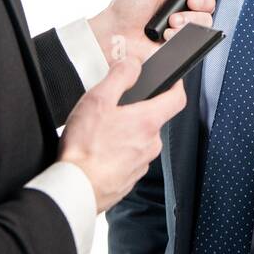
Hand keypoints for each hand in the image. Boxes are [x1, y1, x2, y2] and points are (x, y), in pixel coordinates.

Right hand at [57, 55, 187, 212]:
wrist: (76, 188)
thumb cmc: (85, 148)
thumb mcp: (98, 100)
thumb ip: (120, 77)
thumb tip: (133, 64)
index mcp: (147, 122)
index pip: (177, 99)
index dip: (176, 85)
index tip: (171, 79)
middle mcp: (151, 144)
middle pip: (153, 119)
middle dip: (136, 111)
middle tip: (113, 109)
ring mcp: (141, 164)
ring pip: (139, 140)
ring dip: (125, 133)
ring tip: (100, 133)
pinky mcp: (129, 179)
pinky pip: (128, 159)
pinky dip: (117, 153)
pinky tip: (98, 152)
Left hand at [87, 0, 229, 64]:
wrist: (115, 35)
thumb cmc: (125, 7)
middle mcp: (179, 10)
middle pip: (209, 4)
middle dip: (203, 1)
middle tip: (189, 2)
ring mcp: (180, 29)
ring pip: (205, 22)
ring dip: (190, 20)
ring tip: (172, 22)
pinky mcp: (179, 45)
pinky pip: (195, 40)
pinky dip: (182, 35)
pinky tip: (168, 34)